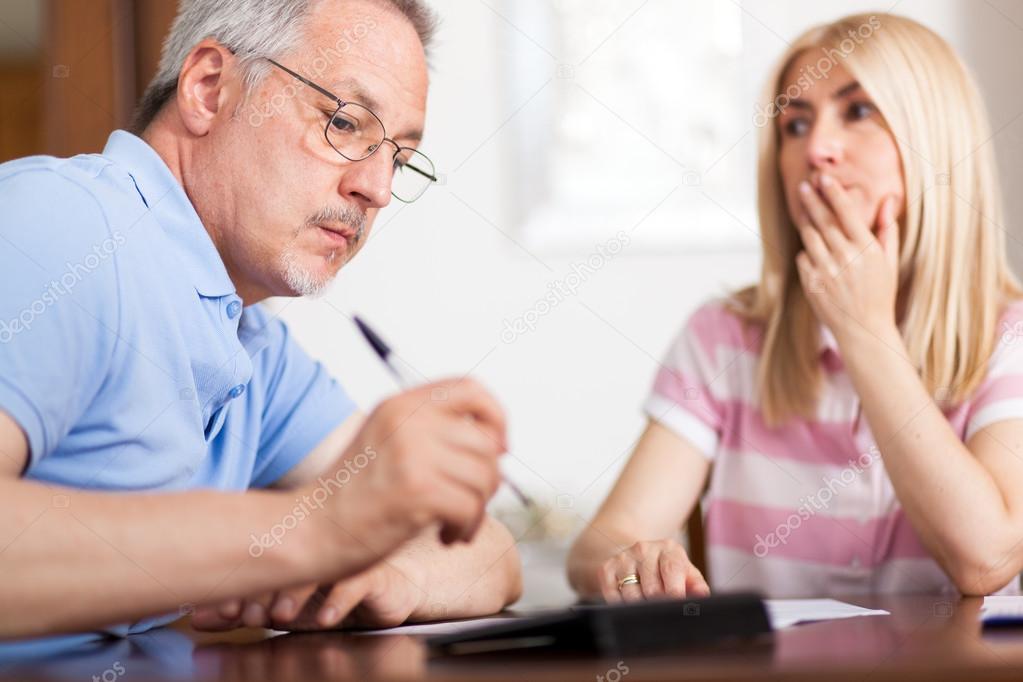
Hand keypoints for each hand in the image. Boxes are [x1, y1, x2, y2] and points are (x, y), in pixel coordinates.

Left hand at [192, 560, 424, 630]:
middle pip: (288, 561)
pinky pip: (359, 582)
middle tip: (247, 615)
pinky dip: (340, 599)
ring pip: (320, 570)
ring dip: (297, 593)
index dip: (240, 584)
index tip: (224, 610)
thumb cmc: (334, 593)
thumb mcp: (286, 608)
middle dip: (264, 590)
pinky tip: (326, 617)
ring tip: (281, 615)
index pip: (262, 558)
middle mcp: (319, 548)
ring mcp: (347, 559)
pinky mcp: (376, 573)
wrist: (391, 589)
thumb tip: (196, 617)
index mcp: (294, 548)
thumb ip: (243, 610)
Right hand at [311, 378, 506, 569]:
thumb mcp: (386, 440)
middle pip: (486, 441)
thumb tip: (495, 440)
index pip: (471, 388)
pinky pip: (472, 507)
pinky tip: (447, 537)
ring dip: (479, 509)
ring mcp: (412, 454)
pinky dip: (467, 528)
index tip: (496, 447)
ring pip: (485, 476)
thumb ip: (430, 430)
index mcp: (400, 404)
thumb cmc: (351, 495)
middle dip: (488, 479)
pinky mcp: (417, 491)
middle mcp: (408, 421)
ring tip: (457, 524)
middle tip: (470, 503)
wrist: (309, 530)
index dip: (495, 417)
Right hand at [597, 539, 708, 602]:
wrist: (633, 555)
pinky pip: (612, 596)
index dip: (675, 592)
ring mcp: (623, 557)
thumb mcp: (684, 572)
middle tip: (661, 610)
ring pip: (631, 595)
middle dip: (658, 604)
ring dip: (640, 606)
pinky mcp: (606, 568)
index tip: (677, 607)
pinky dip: (621, 605)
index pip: (672, 570)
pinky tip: (627, 601)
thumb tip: (702, 597)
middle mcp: (644, 549)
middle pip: (652, 588)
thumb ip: (696, 584)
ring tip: (645, 604)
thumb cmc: (664, 569)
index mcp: (668, 549)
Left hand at [795, 173, 900, 342]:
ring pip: (809, 237)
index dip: (833, 193)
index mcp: (866, 248)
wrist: (864, 329)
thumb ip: (887, 229)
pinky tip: (815, 253)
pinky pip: (803, 258)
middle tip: (804, 185)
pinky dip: (807, 253)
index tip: (824, 178)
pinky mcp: (811, 283)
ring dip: (806, 222)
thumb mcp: (889, 260)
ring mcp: (825, 270)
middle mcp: (844, 257)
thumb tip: (889, 199)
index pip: (846, 212)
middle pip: (822, 220)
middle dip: (812, 200)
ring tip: (805, 211)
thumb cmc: (880, 292)